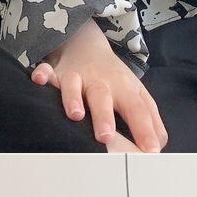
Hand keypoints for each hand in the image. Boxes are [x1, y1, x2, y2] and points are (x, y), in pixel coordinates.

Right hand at [31, 17, 167, 152]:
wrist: (88, 45)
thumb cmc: (114, 80)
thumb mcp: (136, 96)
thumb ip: (149, 121)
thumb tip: (158, 146)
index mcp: (125, 91)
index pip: (137, 111)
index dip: (144, 130)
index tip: (150, 151)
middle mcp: (101, 84)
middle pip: (104, 100)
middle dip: (104, 117)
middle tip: (106, 138)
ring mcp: (78, 78)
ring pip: (75, 87)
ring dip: (74, 99)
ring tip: (75, 115)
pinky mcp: (56, 73)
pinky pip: (47, 71)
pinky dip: (42, 74)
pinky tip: (38, 81)